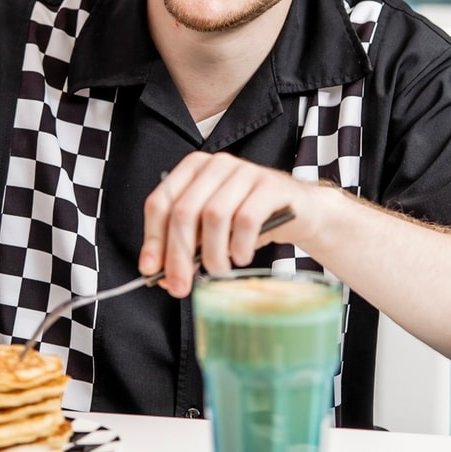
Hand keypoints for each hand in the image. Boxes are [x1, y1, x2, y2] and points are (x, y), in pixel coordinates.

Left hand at [138, 150, 319, 296]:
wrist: (300, 212)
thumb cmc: (249, 221)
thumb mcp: (212, 231)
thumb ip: (187, 245)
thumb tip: (162, 276)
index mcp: (193, 169)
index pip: (160, 202)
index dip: (152, 238)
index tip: (150, 270)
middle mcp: (216, 165)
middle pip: (184, 211)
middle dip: (179, 255)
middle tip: (180, 287)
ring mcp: (245, 171)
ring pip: (214, 216)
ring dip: (213, 254)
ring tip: (219, 271)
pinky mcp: (270, 185)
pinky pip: (246, 220)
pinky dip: (239, 246)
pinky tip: (241, 257)